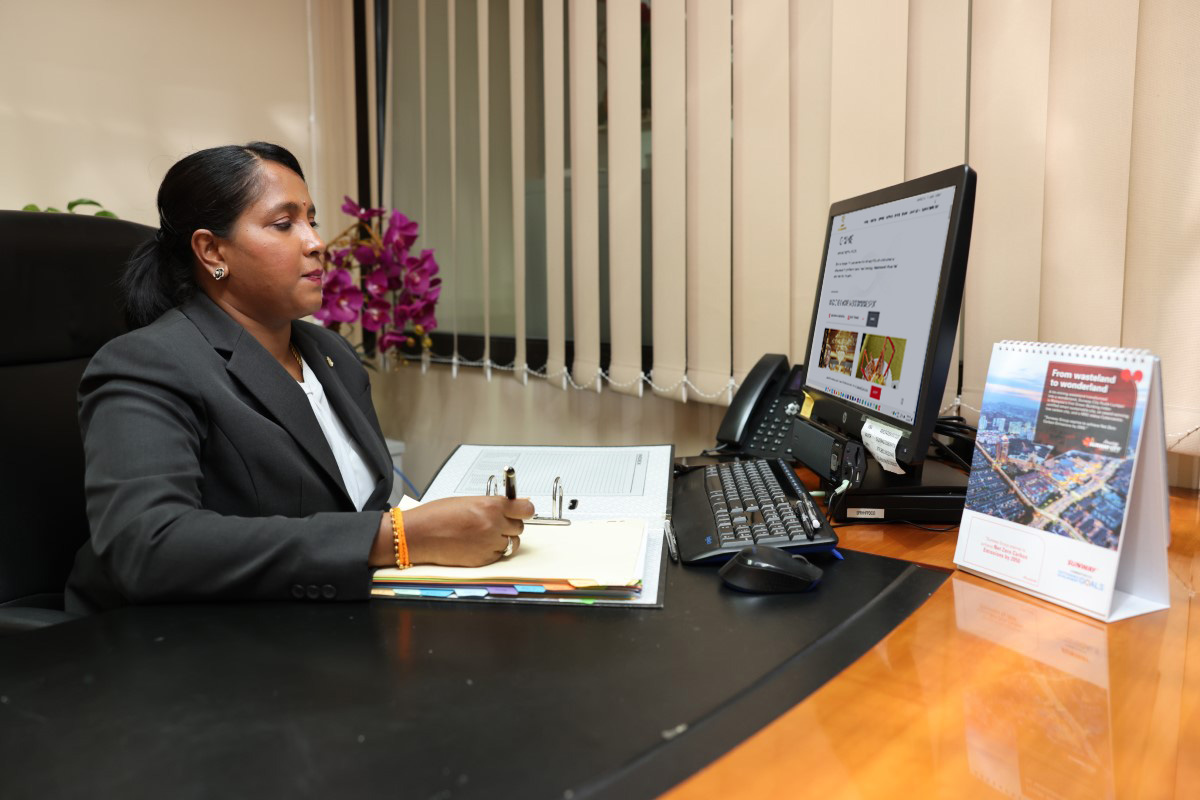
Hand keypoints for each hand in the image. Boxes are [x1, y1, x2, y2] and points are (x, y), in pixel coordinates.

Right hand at [391, 496, 534, 566]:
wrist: (418, 535)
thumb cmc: (437, 515)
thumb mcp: (468, 501)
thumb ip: (492, 504)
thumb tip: (512, 506)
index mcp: (491, 506)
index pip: (526, 509)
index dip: (525, 510)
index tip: (523, 510)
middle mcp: (494, 526)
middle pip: (519, 527)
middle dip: (511, 524)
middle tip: (497, 522)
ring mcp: (489, 545)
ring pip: (512, 543)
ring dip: (504, 539)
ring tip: (485, 534)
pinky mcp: (483, 560)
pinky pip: (499, 555)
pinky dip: (493, 550)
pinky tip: (477, 544)